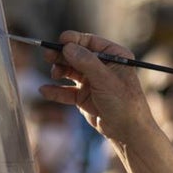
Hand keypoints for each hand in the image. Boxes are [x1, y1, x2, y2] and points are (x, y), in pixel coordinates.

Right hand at [38, 32, 153, 142]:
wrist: (128, 132)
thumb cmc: (124, 103)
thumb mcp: (105, 80)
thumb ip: (86, 62)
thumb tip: (67, 47)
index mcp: (114, 56)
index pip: (90, 42)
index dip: (74, 40)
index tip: (60, 40)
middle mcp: (102, 66)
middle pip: (76, 55)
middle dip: (62, 55)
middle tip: (48, 56)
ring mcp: (92, 81)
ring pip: (70, 71)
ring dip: (59, 71)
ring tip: (54, 74)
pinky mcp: (84, 97)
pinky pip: (66, 91)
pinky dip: (56, 91)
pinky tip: (44, 90)